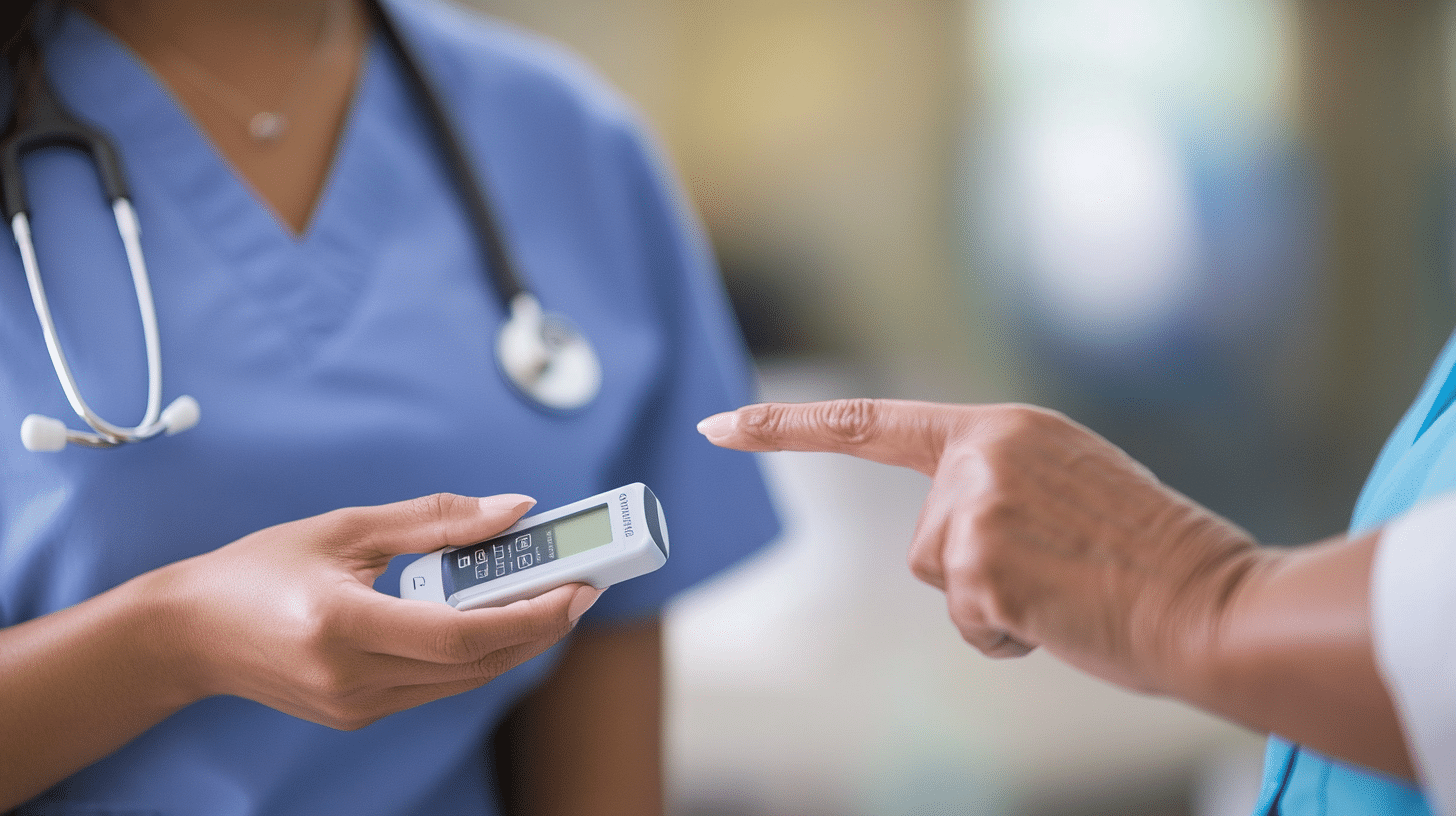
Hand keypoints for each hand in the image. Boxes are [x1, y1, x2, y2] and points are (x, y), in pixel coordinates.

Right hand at [155, 493, 601, 729]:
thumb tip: (514, 509)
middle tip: (583, 585)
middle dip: (540, 626)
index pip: (459, 634)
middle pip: (474, 663)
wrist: (187, 635)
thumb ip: (437, 519)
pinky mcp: (358, 716)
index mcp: (342, 625)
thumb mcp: (347, 527)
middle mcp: (352, 679)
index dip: (529, 615)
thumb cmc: (260, 569)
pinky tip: (498, 618)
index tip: (578, 587)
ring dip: (516, 642)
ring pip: (464, 681)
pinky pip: (438, 686)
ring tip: (553, 596)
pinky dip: (477, 655)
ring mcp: (355, 707)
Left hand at [699, 399, 1262, 695]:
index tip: (718, 425)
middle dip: (972, 571)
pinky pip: (968, 623)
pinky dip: (1009, 636)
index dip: (787, 428)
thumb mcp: (1069, 486)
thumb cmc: (1148, 556)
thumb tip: (952, 534)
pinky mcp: (979, 563)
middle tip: (1056, 570)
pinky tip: (1061, 617)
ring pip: (941, 580)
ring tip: (1066, 589)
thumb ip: (1001, 484)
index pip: (873, 424)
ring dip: (993, 603)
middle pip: (921, 540)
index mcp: (1004, 428)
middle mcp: (983, 453)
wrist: (1213, 599)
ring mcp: (977, 506)